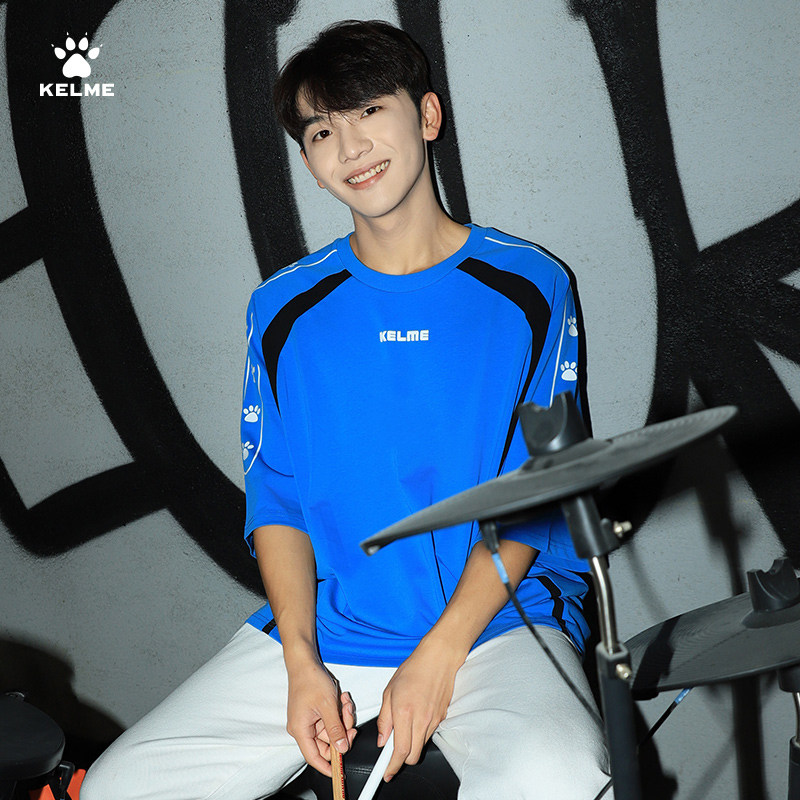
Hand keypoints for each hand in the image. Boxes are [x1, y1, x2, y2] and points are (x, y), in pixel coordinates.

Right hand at [286, 660, 355, 776]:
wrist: (304, 662)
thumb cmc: (310, 680)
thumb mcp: (328, 706)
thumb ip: (335, 730)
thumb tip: (341, 748)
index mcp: (301, 730)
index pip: (314, 757)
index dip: (327, 766)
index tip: (339, 772)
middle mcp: (302, 728)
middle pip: (326, 743)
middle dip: (342, 732)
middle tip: (349, 719)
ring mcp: (308, 720)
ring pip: (331, 730)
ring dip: (342, 718)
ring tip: (345, 703)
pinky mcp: (314, 713)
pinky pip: (330, 719)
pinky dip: (339, 712)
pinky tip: (342, 700)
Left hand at [376, 638, 462, 780]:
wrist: (438, 658)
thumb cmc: (414, 669)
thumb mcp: (389, 691)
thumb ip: (384, 718)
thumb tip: (383, 739)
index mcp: (404, 712)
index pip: (399, 751)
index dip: (391, 766)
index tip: (386, 773)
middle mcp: (421, 720)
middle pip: (412, 756)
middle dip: (401, 760)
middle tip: (392, 752)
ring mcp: (433, 720)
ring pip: (421, 746)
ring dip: (411, 745)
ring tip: (405, 726)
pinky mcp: (441, 718)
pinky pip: (428, 734)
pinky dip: (420, 734)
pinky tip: (416, 718)